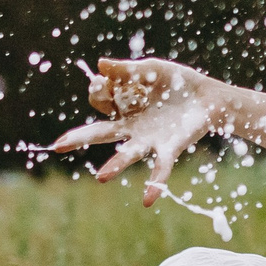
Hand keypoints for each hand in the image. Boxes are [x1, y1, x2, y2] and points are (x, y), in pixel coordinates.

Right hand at [45, 57, 218, 206]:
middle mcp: (132, 128)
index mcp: (124, 108)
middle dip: (79, 139)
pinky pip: (160, 169)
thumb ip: (127, 69)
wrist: (209, 96)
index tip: (107, 78)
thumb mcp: (151, 70)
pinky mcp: (169, 148)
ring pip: (127, 154)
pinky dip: (155, 184)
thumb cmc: (177, 83)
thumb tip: (99, 64)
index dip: (99, 89)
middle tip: (57, 146)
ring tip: (101, 177)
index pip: (99, 102)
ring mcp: (149, 140)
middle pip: (101, 134)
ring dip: (115, 166)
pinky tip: (147, 200)